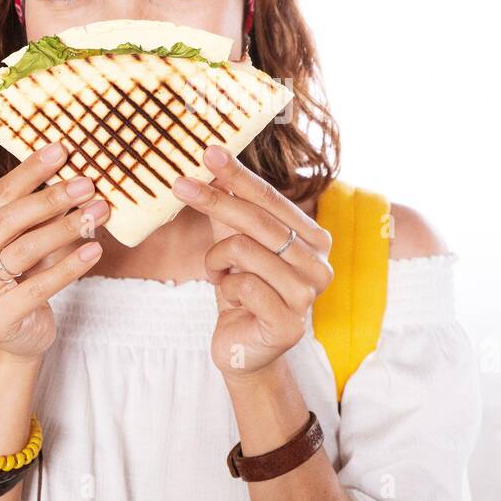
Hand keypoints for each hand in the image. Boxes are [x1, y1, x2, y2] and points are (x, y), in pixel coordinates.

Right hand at [0, 141, 109, 361]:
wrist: (17, 335)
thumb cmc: (21, 278)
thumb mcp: (21, 240)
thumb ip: (33, 211)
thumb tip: (70, 170)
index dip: (30, 172)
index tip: (62, 150)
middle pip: (9, 220)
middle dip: (52, 198)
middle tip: (88, 184)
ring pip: (26, 249)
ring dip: (68, 227)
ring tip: (100, 212)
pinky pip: (40, 285)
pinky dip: (71, 265)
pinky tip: (95, 249)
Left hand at [171, 145, 333, 382]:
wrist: (243, 348)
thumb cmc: (242, 290)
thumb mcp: (234, 243)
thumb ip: (230, 208)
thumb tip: (214, 164)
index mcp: (314, 240)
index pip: (272, 199)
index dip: (239, 175)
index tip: (209, 152)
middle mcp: (320, 265)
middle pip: (259, 220)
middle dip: (215, 200)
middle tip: (180, 185)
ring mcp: (308, 296)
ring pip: (245, 250)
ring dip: (217, 260)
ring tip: (219, 273)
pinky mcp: (289, 324)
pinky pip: (241, 285)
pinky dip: (225, 286)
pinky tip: (231, 297)